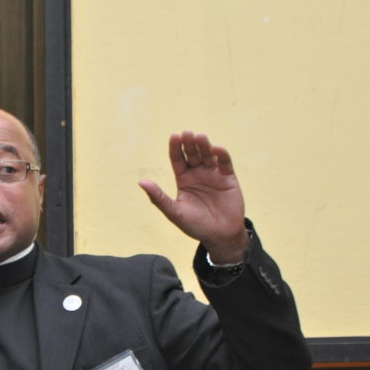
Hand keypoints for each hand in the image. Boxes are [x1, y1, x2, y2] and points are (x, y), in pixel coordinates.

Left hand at [138, 130, 249, 262]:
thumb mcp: (175, 213)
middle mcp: (198, 174)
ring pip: (208, 155)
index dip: (175, 148)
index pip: (178, 159)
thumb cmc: (196, 226)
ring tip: (199, 137)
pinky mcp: (228, 178)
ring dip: (204, 145)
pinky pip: (225, 162)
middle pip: (192, 154)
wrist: (220, 237)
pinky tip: (216, 149)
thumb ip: (159, 197)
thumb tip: (141, 182)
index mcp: (184, 180)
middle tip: (186, 133)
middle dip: (189, 143)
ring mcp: (213, 174)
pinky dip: (221, 154)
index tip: (174, 136)